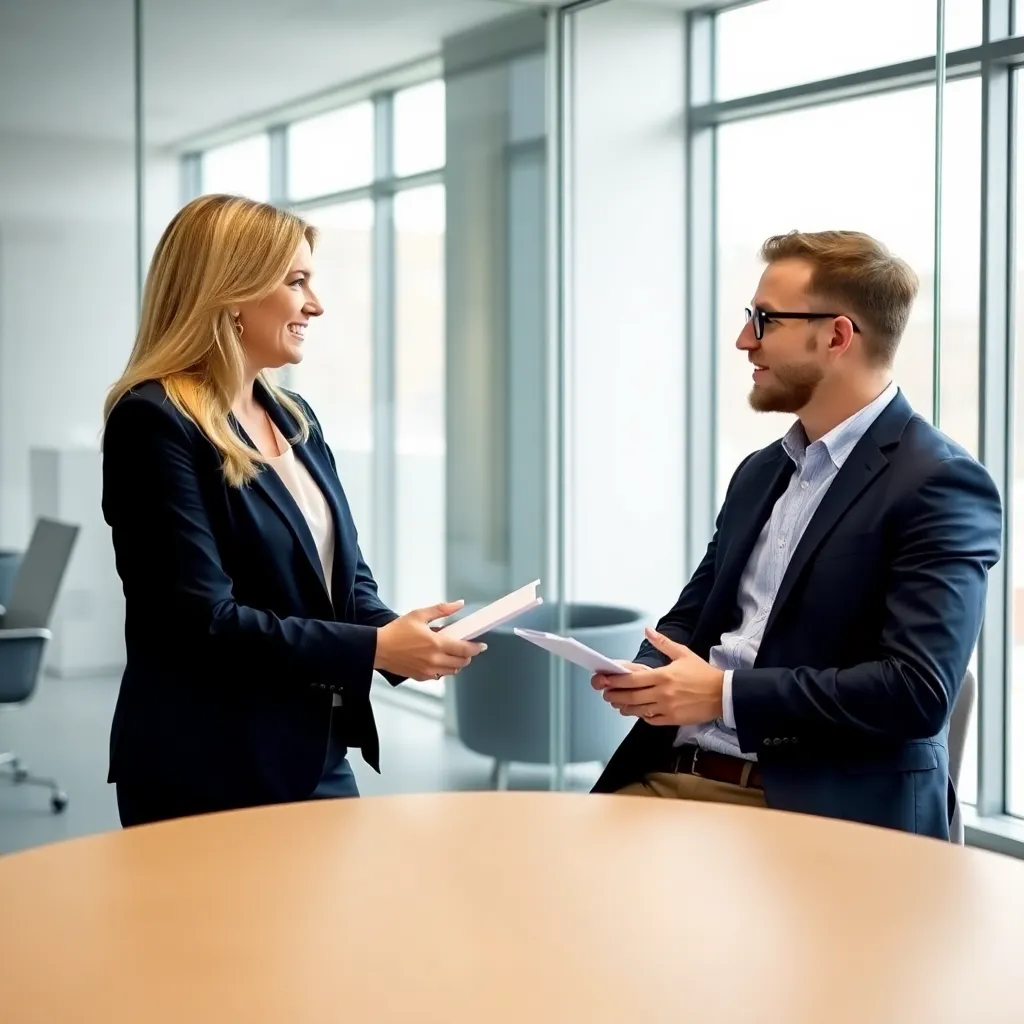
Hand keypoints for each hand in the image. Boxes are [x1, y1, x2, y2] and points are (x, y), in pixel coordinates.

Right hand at [374, 601, 486, 681]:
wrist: (378, 648)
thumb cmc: (396, 632)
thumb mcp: (419, 615)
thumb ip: (442, 610)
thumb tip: (458, 604)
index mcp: (436, 644)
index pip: (465, 649)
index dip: (476, 648)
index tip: (481, 646)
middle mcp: (434, 660)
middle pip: (462, 662)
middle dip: (467, 655)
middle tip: (467, 648)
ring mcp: (428, 671)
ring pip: (452, 671)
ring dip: (456, 663)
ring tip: (451, 653)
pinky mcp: (421, 677)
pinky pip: (439, 676)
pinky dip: (443, 669)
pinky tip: (437, 659)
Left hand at [595, 628, 723, 725]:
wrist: (723, 694)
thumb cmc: (703, 673)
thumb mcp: (683, 653)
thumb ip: (663, 643)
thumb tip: (648, 631)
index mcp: (663, 676)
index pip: (632, 680)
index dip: (615, 681)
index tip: (605, 680)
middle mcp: (662, 693)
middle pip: (631, 696)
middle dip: (615, 695)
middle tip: (606, 693)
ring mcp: (667, 708)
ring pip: (638, 710)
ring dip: (625, 707)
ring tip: (618, 703)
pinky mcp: (673, 719)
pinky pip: (651, 720)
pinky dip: (642, 716)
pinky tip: (638, 711)